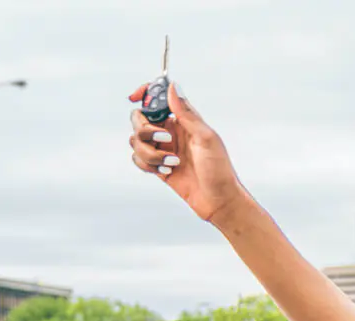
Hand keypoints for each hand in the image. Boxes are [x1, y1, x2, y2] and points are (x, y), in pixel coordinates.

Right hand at [128, 81, 247, 222]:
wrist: (219, 201)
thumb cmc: (219, 170)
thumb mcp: (206, 138)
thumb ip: (187, 113)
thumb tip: (173, 87)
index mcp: (183, 121)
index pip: (158, 99)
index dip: (144, 93)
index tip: (135, 97)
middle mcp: (170, 132)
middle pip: (139, 120)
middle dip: (146, 130)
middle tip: (165, 141)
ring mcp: (162, 149)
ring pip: (136, 141)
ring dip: (150, 153)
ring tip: (173, 163)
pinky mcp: (157, 167)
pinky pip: (138, 159)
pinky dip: (148, 165)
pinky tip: (167, 171)